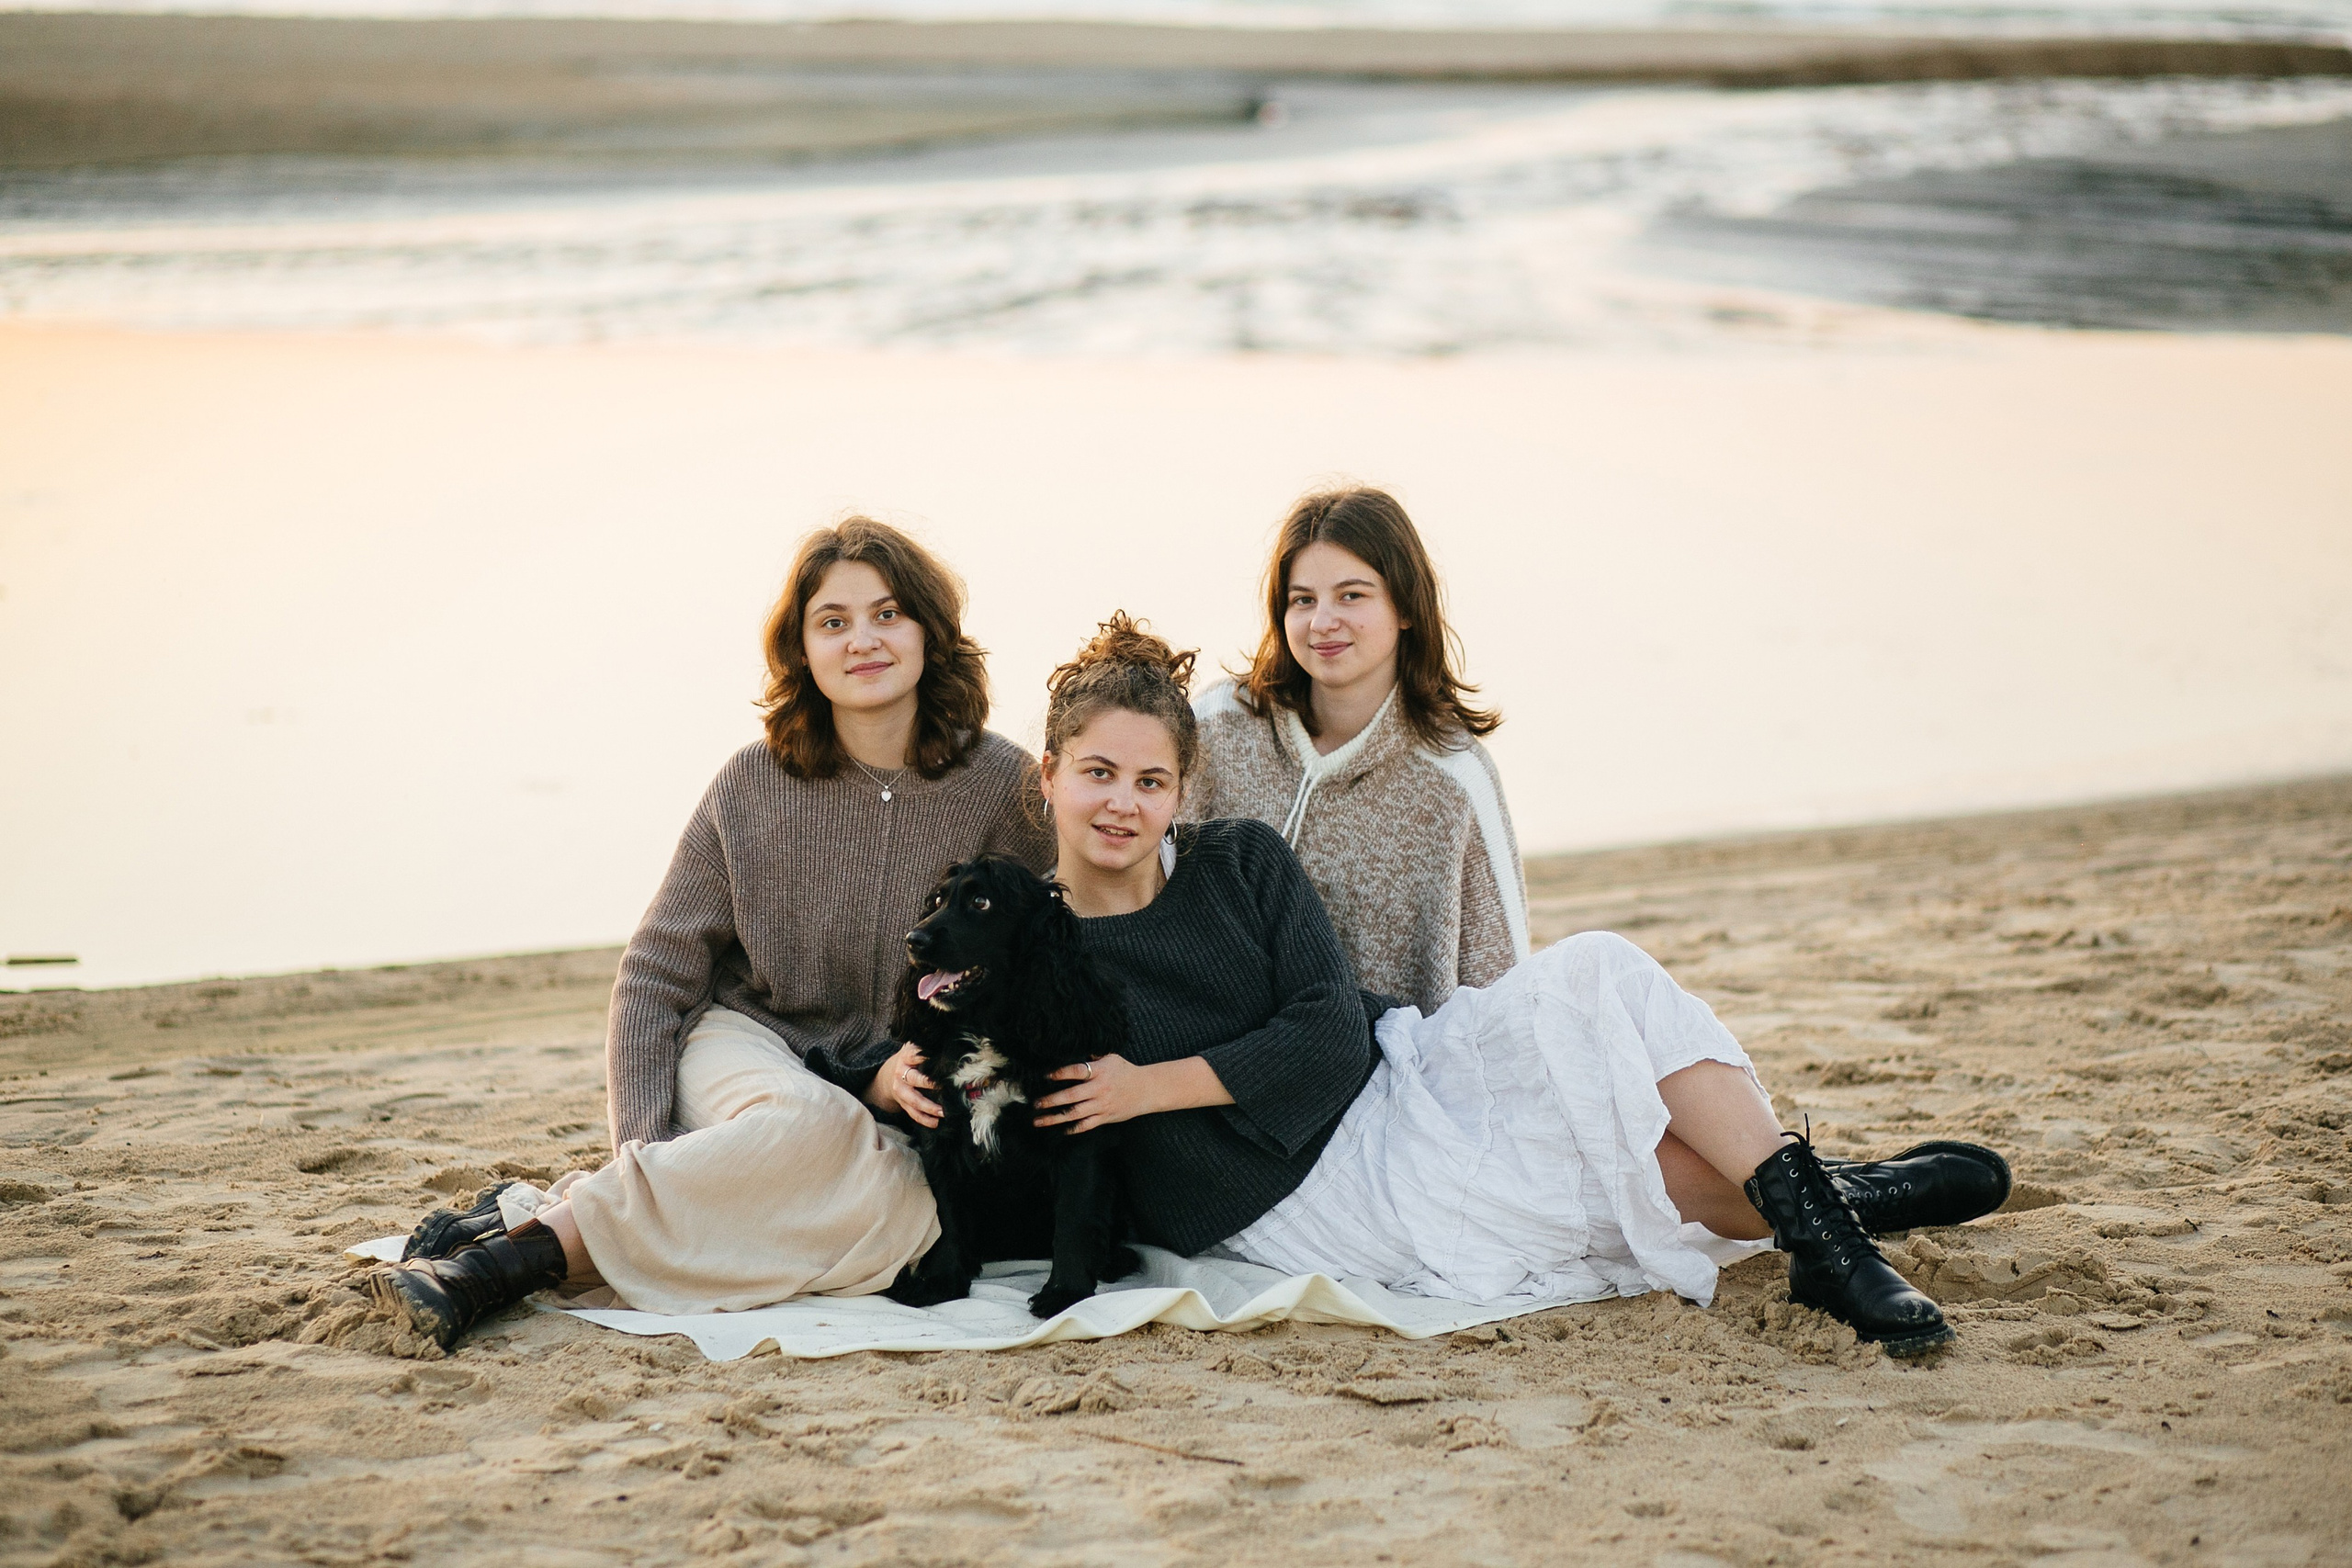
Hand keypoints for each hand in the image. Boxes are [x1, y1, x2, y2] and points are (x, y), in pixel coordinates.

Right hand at [865, 1042, 940, 1128]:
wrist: (890, 1074)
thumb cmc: (911, 1059)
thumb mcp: (915, 1047)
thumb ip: (927, 1044)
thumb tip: (945, 1035)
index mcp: (906, 1057)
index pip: (916, 1055)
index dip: (926, 1057)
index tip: (941, 1059)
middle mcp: (901, 1073)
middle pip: (914, 1079)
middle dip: (929, 1084)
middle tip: (946, 1087)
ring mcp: (901, 1090)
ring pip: (913, 1100)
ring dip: (929, 1107)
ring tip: (943, 1112)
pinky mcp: (902, 1103)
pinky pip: (912, 1113)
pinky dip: (924, 1119)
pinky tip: (935, 1123)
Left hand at [1034, 1054, 1159, 1134]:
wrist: (1146, 1089)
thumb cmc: (1125, 1071)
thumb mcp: (1111, 1057)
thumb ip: (1092, 1056)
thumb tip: (1071, 1051)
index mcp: (1100, 1071)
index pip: (1076, 1071)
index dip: (1060, 1073)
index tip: (1046, 1076)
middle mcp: (1099, 1089)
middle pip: (1071, 1096)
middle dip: (1050, 1100)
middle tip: (1035, 1103)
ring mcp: (1102, 1105)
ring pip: (1075, 1113)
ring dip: (1054, 1118)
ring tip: (1038, 1120)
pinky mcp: (1105, 1117)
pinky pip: (1085, 1125)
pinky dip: (1072, 1128)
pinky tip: (1060, 1129)